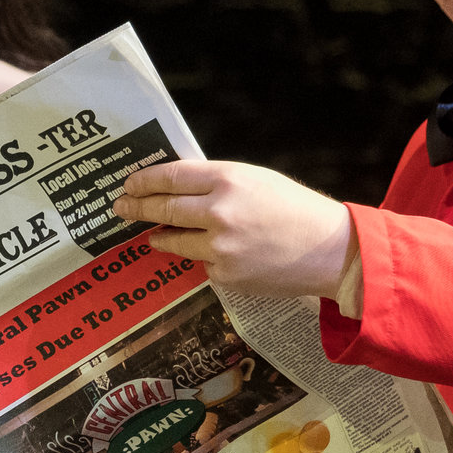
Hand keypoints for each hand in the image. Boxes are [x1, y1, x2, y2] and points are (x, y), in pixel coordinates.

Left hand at [115, 160, 357, 299]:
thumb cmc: (295, 209)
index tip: (129, 183)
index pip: (171, 177)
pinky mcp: (226, 275)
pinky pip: (202, 263)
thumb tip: (176, 186)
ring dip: (160, 236)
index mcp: (228, 180)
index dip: (145, 180)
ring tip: (151, 234)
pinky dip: (203, 257)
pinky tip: (216, 253)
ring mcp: (220, 247)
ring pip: (175, 241)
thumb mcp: (256, 179)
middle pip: (163, 209)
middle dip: (137, 208)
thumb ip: (216, 182)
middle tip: (121, 208)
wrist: (331, 251)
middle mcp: (219, 213)